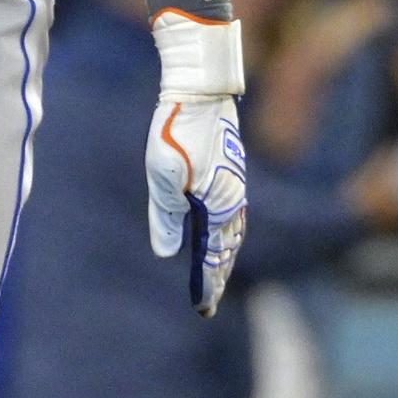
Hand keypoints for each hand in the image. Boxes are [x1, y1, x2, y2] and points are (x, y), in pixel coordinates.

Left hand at [144, 12, 248, 317]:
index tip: (202, 308)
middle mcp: (233, 199)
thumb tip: (168, 254)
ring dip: (226, 255)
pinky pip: (233, 212)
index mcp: (217, 205)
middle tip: (210, 303)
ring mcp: (235, 184)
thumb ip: (165, 217)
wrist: (200, 88)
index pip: (214, 256)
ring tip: (217, 275)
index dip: (208, 283)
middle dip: (219, 275)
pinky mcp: (230, 171)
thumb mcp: (162, 175)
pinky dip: (229, 232)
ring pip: (234, 231)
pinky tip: (221, 233)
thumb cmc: (175, 130)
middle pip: (228, 248)